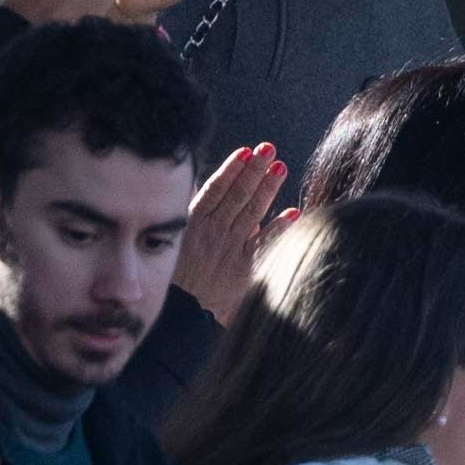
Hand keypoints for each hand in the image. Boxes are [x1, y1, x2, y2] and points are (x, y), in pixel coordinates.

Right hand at [164, 136, 286, 332]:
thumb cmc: (171, 277)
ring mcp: (230, 248)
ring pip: (251, 212)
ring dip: (267, 188)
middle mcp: (214, 232)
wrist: (177, 315)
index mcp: (193, 223)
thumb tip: (193, 188)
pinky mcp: (243, 268)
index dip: (231, 169)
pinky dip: (279, 228)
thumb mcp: (170, 241)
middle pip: (237, 195)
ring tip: (280, 167)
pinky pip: (264, 244)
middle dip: (254, 169)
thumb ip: (187, 214)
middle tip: (268, 148)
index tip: (245, 151)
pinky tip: (294, 212)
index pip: (215, 189)